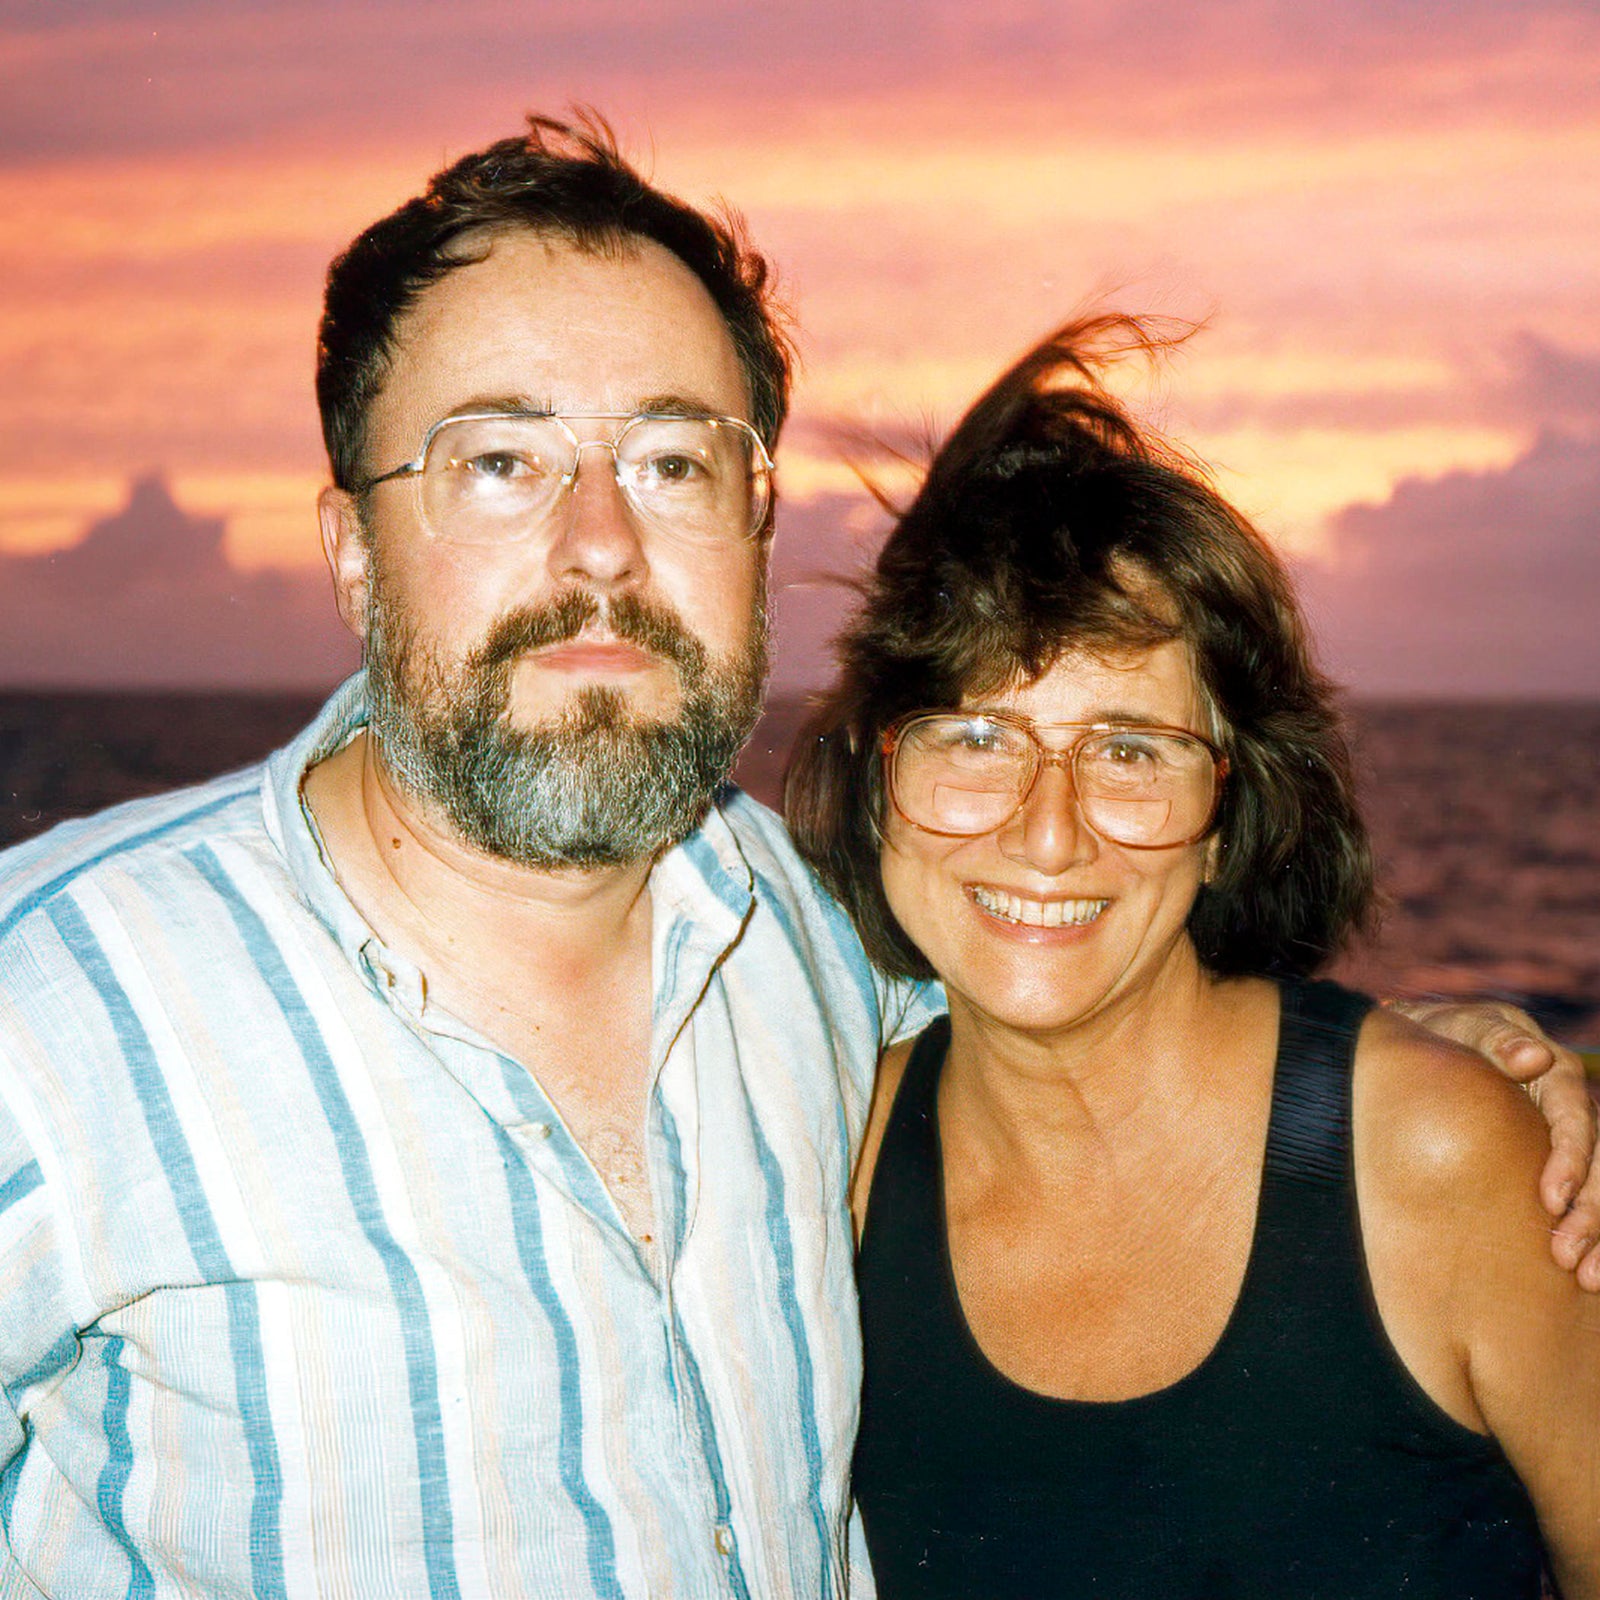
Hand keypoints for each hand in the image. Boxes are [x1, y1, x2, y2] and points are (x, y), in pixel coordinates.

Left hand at [1389, 997, 1599, 1287]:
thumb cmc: (1439, 1036)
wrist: (1419, 1047)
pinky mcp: (1558, 1163)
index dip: (1570, 1158)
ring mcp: (1567, 1137)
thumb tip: (1536, 1055)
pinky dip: (1595, 1235)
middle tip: (1566, 1257)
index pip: (1576, 1117)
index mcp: (1554, 1072)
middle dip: (1591, 1213)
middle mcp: (1570, 1106)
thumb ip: (1495, 1038)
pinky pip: (1587, 1199)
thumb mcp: (1462, 1027)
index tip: (1551, 1200)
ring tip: (1587, 1278)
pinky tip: (1587, 1276)